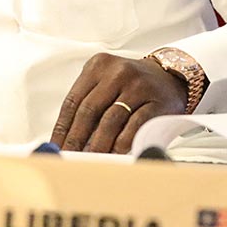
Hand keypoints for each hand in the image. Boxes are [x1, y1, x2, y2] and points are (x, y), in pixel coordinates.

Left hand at [50, 53, 186, 154]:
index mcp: (98, 66)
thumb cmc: (131, 84)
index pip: (73, 100)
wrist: (171, 77)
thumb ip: (88, 103)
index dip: (62, 127)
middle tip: (70, 157)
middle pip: (89, 110)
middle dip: (76, 138)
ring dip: (98, 144)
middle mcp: (117, 72)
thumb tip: (68, 138)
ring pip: (110, 120)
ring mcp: (138, 86)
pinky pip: (135, 126)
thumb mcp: (106, 82)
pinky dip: (122, 143)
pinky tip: (115, 155)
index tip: (56, 146)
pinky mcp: (156, 102)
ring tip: (90, 160)